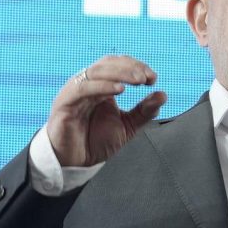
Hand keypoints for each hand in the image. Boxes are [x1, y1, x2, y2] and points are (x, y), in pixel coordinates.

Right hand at [46, 55, 166, 166]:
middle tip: (147, 77)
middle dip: (130, 67)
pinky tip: (119, 90)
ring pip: (97, 72)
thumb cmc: (95, 143)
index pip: (118, 65)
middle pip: (108, 63)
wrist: (75, 164)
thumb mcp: (127, 127)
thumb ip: (143, 111)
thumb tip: (163, 95)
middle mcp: (87, 84)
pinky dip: (102, 86)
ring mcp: (74, 91)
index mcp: (101, 86)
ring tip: (138, 80)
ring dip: (120, 73)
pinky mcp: (64, 103)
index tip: (153, 78)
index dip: (136, 66)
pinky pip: (83, 88)